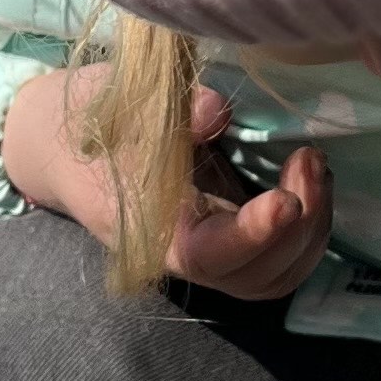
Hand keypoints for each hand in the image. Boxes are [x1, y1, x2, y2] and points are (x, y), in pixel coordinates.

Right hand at [0, 70, 335, 300]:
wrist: (65, 144)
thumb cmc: (89, 122)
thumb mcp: (118, 105)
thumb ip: (172, 111)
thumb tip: (217, 109)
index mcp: (152, 234)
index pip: (210, 254)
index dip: (255, 235)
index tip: (285, 199)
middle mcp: (186, 256)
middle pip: (257, 276)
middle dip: (300, 224)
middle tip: (310, 158)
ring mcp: (213, 253)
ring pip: (277, 276)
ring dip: (312, 229)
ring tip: (314, 165)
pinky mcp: (231, 240)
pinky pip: (280, 260)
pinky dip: (308, 228)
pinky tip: (309, 179)